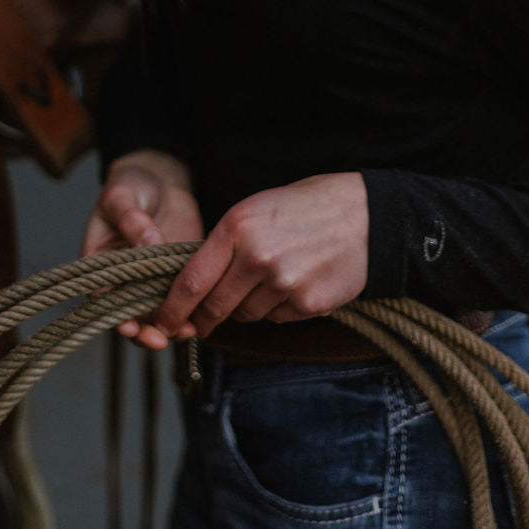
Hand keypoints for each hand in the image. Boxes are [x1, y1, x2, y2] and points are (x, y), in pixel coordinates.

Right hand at [81, 150, 203, 349]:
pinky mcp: (178, 273)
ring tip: (188, 330)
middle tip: (161, 339)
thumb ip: (133, 221)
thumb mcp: (122, 197)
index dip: (114, 316)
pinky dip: (193, 308)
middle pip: (131, 315)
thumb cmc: (130, 185)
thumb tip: (149, 244)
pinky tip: (205, 313)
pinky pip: (184, 297)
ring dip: (171, 326)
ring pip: (159, 313)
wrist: (160, 178)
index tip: (128, 326)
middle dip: (144, 332)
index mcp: (101, 264)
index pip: (103, 299)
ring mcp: (153, 279)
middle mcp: (125, 279)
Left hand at [151, 172, 368, 339]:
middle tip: (202, 320)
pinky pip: (277, 318)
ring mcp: (284, 283)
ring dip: (246, 307)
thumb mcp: (256, 209)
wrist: (366, 215)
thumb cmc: (305, 206)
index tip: (162, 321)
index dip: (172, 307)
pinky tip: (294, 283)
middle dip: (205, 317)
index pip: (192, 280)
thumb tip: (197, 282)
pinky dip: (278, 308)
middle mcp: (257, 257)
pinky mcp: (308, 303)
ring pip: (246, 315)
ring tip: (268, 279)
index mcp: (237, 227)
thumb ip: (226, 243)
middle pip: (215, 306)